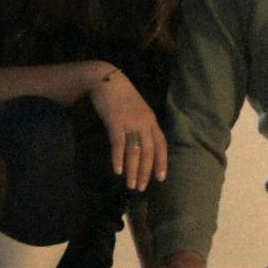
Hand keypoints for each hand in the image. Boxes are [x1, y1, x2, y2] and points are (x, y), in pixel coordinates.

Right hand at [86, 64, 167, 192]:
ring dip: (133, 170)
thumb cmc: (121, 96)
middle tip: (141, 188)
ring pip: (135, 151)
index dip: (161, 162)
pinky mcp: (115, 120)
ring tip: (130, 185)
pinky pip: (119, 143)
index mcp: (151, 120)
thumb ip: (142, 125)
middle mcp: (144, 122)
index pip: (161, 144)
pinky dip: (118, 158)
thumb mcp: (138, 110)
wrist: (106, 79)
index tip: (161, 178)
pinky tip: (117, 171)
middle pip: (148, 151)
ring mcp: (130, 121)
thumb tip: (143, 146)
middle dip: (145, 171)